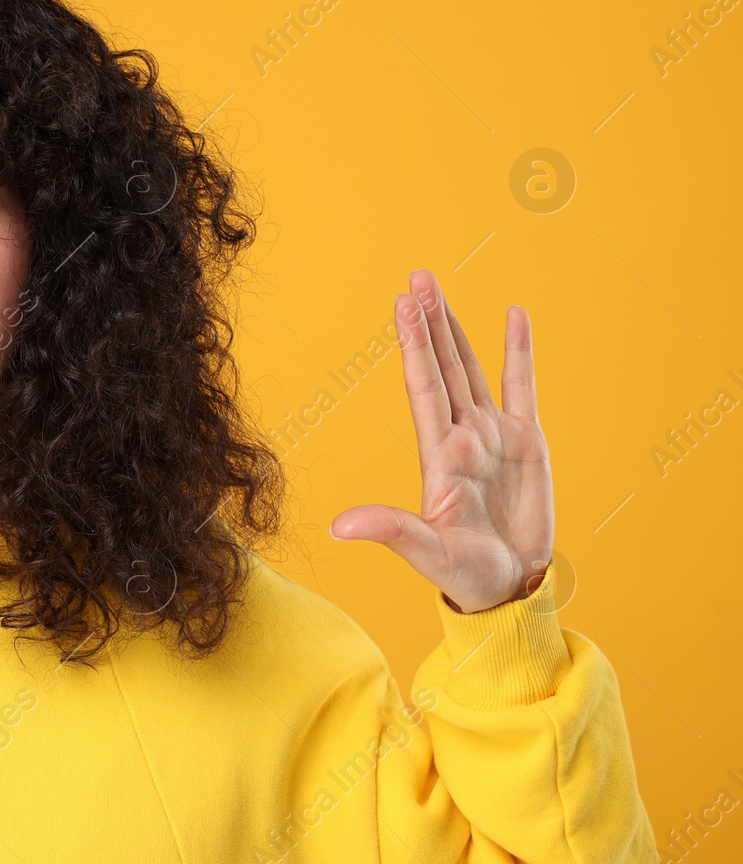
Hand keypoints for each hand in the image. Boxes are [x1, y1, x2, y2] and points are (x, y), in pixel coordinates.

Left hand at [329, 270, 553, 614]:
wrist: (507, 588)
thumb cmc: (463, 574)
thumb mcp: (425, 552)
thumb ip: (389, 531)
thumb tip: (338, 527)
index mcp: (437, 453)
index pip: (422, 385)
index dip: (414, 343)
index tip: (402, 303)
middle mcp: (460, 434)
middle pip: (441, 365)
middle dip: (430, 320)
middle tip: (417, 275)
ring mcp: (492, 435)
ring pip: (470, 368)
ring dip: (456, 328)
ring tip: (438, 287)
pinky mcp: (525, 442)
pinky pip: (521, 386)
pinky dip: (519, 352)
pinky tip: (515, 317)